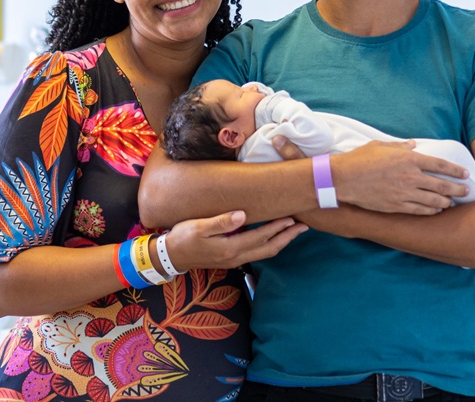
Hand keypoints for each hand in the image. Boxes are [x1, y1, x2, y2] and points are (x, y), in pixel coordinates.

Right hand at [163, 210, 306, 272]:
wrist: (171, 256)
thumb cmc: (182, 238)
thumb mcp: (198, 227)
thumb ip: (220, 222)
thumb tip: (242, 215)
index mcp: (229, 248)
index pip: (260, 237)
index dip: (277, 228)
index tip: (292, 218)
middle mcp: (236, 257)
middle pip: (269, 249)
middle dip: (287, 237)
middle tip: (303, 226)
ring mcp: (234, 260)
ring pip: (264, 253)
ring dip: (281, 242)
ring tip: (294, 230)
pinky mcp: (231, 259)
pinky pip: (256, 252)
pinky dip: (269, 245)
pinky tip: (273, 236)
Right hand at [272, 137, 468, 214]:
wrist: (344, 178)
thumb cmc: (360, 159)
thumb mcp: (380, 146)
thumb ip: (400, 146)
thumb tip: (413, 144)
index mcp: (408, 159)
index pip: (440, 164)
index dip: (455, 170)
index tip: (465, 173)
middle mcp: (410, 176)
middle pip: (442, 185)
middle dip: (457, 189)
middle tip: (466, 191)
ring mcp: (404, 193)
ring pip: (434, 200)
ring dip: (446, 202)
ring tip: (451, 202)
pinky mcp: (396, 206)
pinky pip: (420, 210)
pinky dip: (431, 210)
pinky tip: (436, 210)